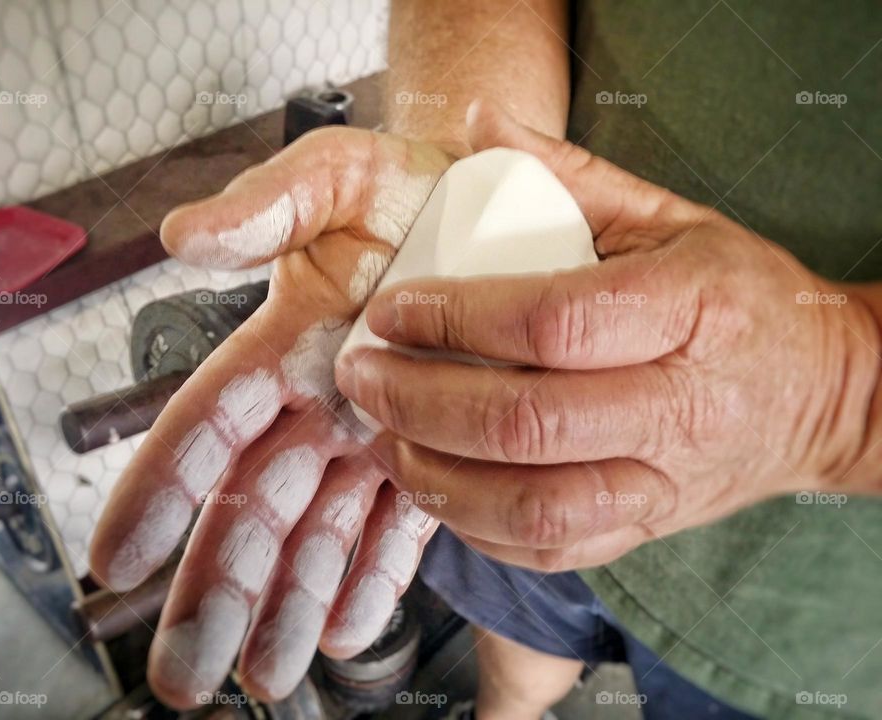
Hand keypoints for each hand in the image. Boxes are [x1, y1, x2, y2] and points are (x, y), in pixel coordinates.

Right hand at [89, 127, 450, 706]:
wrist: (490, 202)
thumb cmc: (409, 184)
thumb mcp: (338, 174)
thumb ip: (267, 203)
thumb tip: (189, 236)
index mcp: (283, 345)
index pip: (207, 428)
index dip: (159, 491)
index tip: (118, 558)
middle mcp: (321, 403)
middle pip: (253, 509)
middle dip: (215, 589)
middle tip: (184, 669)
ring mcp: (373, 434)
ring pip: (318, 536)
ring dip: (289, 605)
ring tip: (262, 674)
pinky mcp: (429, 450)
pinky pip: (398, 527)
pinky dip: (374, 580)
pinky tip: (347, 628)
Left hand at [336, 102, 880, 572]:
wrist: (821, 391)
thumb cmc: (737, 297)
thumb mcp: (671, 218)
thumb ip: (572, 175)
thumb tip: (482, 125)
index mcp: (689, 310)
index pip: (553, 322)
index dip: (455, 318)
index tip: (391, 311)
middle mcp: (679, 407)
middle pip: (528, 422)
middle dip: (420, 401)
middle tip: (362, 376)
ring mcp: (664, 481)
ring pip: (533, 506)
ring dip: (437, 478)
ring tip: (383, 439)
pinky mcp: (648, 527)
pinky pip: (551, 550)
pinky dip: (477, 530)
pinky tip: (436, 489)